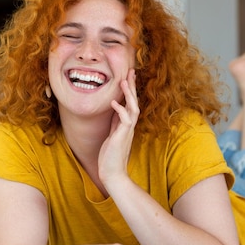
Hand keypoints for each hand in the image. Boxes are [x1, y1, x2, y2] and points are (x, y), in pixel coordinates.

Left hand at [98, 69, 138, 184]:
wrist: (112, 173)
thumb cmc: (110, 157)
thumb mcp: (112, 134)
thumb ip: (115, 122)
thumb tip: (115, 108)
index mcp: (126, 124)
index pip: (130, 103)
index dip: (129, 89)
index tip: (128, 76)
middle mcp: (129, 125)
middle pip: (134, 101)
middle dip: (132, 86)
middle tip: (131, 71)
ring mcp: (127, 130)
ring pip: (133, 108)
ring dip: (129, 94)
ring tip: (124, 81)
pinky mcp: (122, 136)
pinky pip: (125, 119)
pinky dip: (120, 110)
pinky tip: (114, 102)